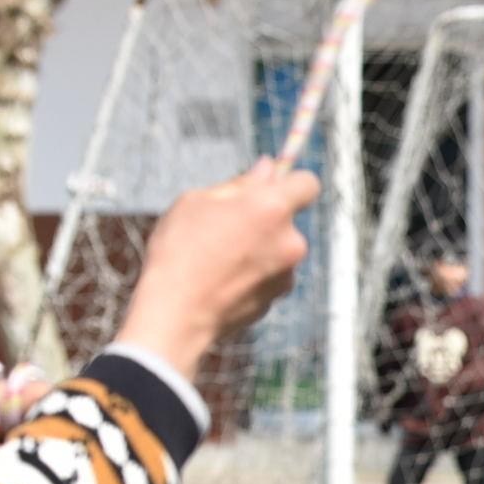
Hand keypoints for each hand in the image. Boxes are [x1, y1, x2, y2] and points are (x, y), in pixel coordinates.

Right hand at [113, 158, 319, 379]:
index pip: (308, 183)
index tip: (273, 184)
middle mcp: (290, 241)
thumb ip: (240, 184)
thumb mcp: (197, 201)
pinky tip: (221, 278)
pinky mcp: (277, 298)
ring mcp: (287, 273)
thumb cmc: (180, 251)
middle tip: (225, 223)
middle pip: (288, 219)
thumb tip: (267, 168)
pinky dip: (252, 272)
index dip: (291, 181)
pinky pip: (269, 274)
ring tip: (217, 255)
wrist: (175, 314)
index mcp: (272, 209)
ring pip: (277, 248)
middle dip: (264, 217)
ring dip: (258, 246)